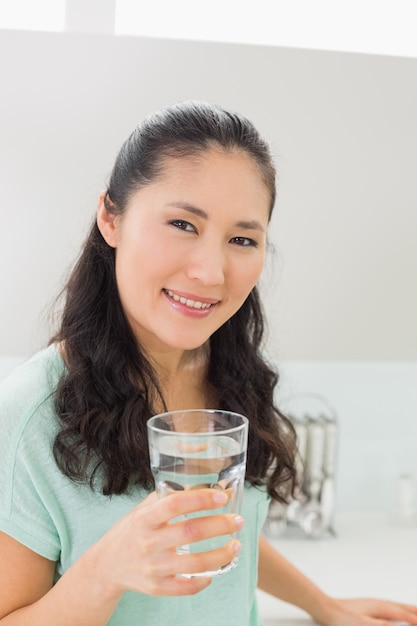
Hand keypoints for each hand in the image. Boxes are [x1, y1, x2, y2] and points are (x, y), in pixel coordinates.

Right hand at [88, 488, 243, 598]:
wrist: (105, 566)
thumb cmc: (131, 531)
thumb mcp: (142, 510)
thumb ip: (167, 497)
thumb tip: (201, 484)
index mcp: (145, 518)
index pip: (175, 504)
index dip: (200, 499)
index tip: (222, 497)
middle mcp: (149, 542)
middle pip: (190, 533)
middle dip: (219, 525)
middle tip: (237, 521)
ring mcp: (153, 567)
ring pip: (194, 564)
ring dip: (220, 555)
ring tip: (236, 546)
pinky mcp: (156, 587)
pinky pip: (185, 587)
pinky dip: (204, 581)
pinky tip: (216, 572)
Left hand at [319, 597, 416, 625]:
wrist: (327, 609)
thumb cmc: (343, 617)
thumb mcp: (365, 625)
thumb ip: (383, 625)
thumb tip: (398, 625)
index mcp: (381, 607)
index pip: (404, 614)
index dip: (414, 619)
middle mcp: (379, 603)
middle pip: (403, 607)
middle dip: (414, 610)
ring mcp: (374, 604)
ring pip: (397, 605)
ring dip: (408, 609)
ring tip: (415, 611)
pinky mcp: (369, 607)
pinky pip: (390, 607)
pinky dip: (398, 609)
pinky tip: (396, 611)